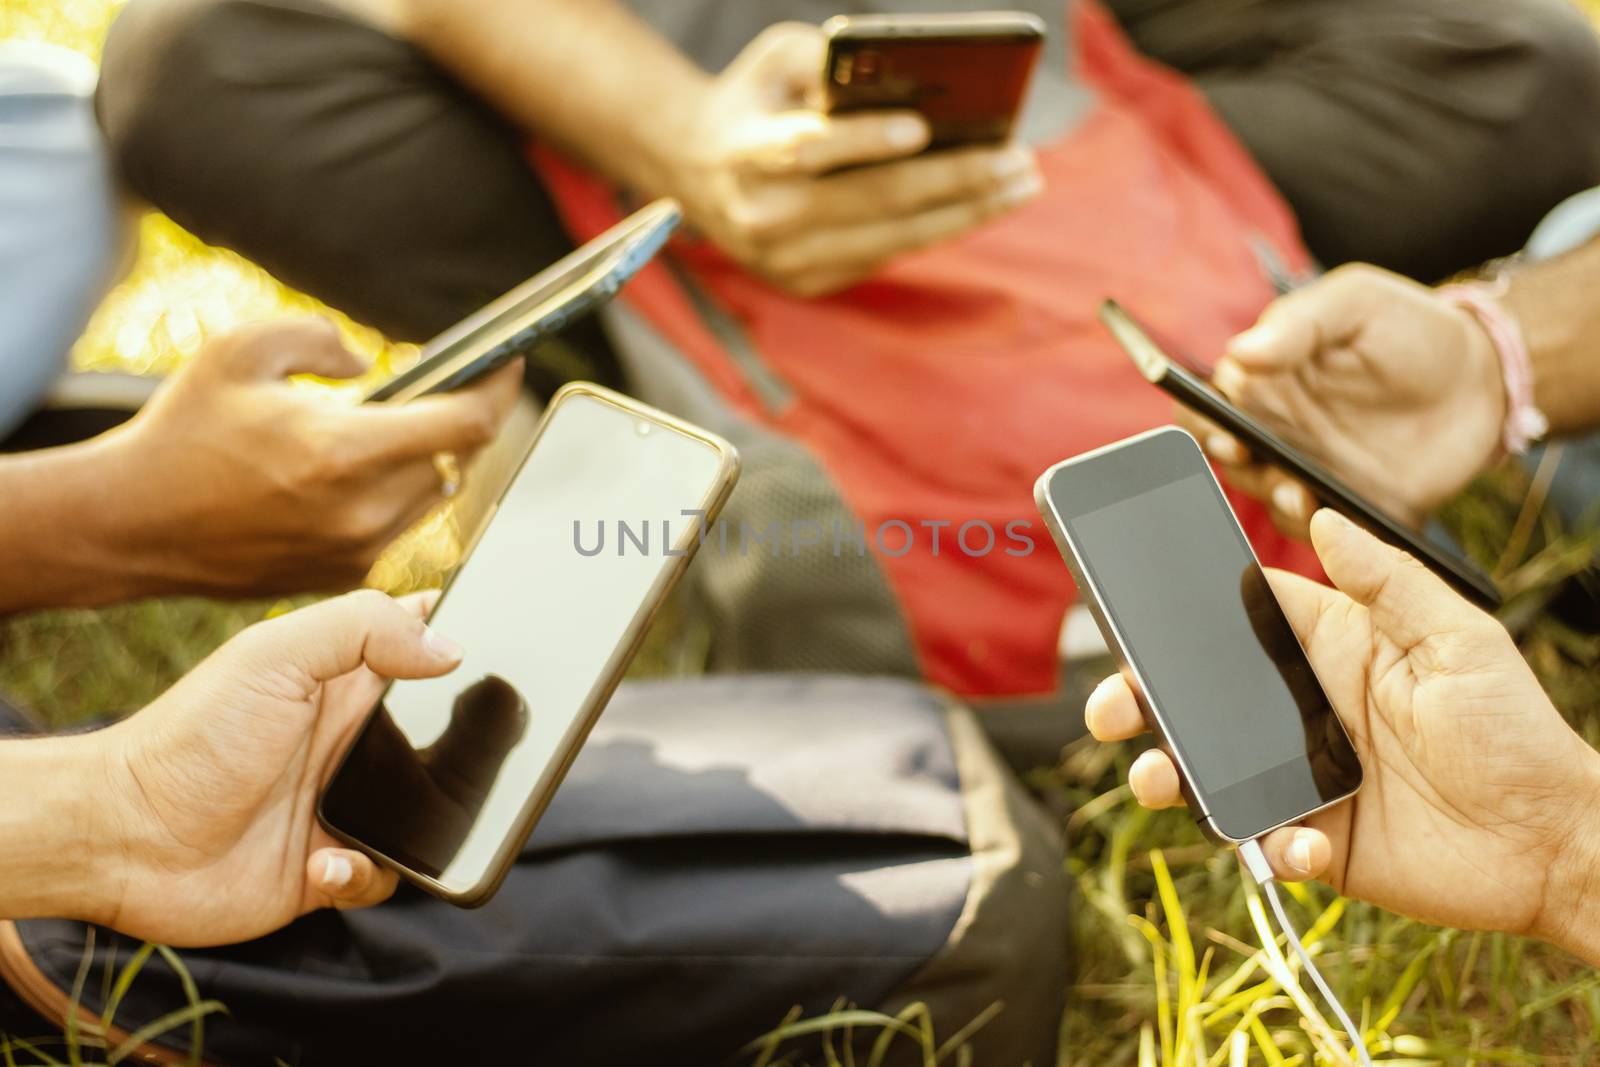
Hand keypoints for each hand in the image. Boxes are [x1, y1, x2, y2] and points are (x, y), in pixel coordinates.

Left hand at [80, 590, 462, 946]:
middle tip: (481, 752)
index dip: (458, 636)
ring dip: (425, 824)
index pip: (416, 643)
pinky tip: (323, 863)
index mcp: (341, 682)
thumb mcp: (276, 656)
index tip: (499, 641)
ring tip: (382, 822)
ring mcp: (338, 804)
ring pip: (425, 813)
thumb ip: (366, 630)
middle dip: (467, 744)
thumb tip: (453, 646)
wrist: (121, 837)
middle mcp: (347, 740)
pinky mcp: (325, 868)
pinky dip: (364, 875)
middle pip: (438, 732)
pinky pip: (382, 876)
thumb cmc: (190, 738)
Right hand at [102, 320, 521, 594]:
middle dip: (442, 422)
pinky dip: (386, 497)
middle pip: (451, 458)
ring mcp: (356, 553)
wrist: (132, 524)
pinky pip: (396, 527)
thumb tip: (372, 364)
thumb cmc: (183, 432)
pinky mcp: (345, 579)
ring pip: (429, 494)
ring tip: (358, 439)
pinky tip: (335, 481)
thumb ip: (322, 336)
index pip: (466, 425)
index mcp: (345, 452)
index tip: (508, 365)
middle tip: (412, 396)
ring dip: (415, 462)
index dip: (498, 390)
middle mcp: (363, 511)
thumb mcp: (242, 350)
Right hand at [659, 23, 1042, 296]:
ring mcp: (787, 261)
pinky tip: (983, 203)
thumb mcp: (777, 62)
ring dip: (968, 212)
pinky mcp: (809, 283)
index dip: (865, 141)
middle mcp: (764, 218)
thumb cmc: (756, 102)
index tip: (922, 128)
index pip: (809, 150)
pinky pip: (888, 255)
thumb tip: (914, 83)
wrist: (695, 172)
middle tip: (1018, 160)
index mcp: (746, 154)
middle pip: (874, 202)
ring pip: (894, 238)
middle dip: (956, 180)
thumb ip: (832, 64)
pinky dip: (939, 227)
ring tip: (1021, 183)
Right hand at [1085, 510, 1599, 962]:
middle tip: (1113, 706)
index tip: (1131, 608)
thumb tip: (1323, 515)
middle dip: (1141, 699)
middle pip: (1199, 699)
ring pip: (1207, 771)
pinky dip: (1268, 846)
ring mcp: (1301, 779)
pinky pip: (1264, 842)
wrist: (1555, 843)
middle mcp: (1302, 713)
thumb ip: (1388, 582)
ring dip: (1169, 774)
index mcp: (1330, 653)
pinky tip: (1300, 845)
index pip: (1239, 621)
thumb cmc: (1515, 731)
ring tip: (1159, 779)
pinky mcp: (1313, 843)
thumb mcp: (1458, 640)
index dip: (1181, 614)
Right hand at [1189, 264, 1506, 538]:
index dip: (1200, 423)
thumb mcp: (1357, 304)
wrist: (1487, 380)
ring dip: (1271, 500)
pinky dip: (1317, 533)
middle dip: (1230, 467)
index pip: (1204, 407)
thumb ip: (1299, 323)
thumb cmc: (1413, 329)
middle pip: (1224, 461)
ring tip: (1297, 494)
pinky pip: (1317, 534)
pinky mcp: (1348, 509)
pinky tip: (1332, 518)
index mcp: (1264, 383)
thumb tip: (1239, 352)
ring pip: (1265, 500)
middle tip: (1250, 459)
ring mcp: (1310, 474)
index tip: (1222, 428)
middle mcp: (1276, 433)